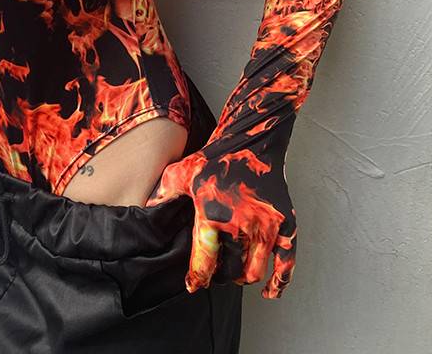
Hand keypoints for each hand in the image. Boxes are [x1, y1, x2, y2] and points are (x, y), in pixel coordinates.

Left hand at [146, 132, 296, 298]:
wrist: (249, 141)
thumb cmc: (214, 158)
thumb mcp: (180, 173)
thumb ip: (163, 195)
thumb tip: (144, 212)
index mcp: (212, 215)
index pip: (204, 261)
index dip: (197, 277)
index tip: (194, 284)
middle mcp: (240, 224)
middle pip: (229, 270)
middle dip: (220, 276)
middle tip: (215, 274)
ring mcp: (265, 226)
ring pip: (253, 271)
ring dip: (242, 277)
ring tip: (233, 272)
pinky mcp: (284, 224)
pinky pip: (287, 263)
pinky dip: (279, 282)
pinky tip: (270, 291)